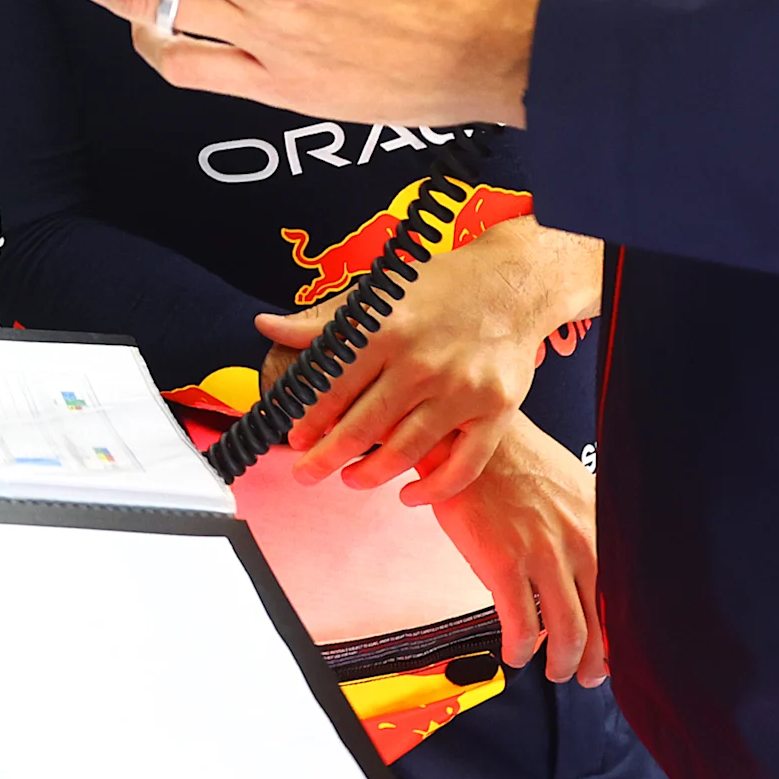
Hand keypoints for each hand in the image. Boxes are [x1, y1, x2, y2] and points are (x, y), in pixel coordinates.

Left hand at [250, 218, 603, 500]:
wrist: (512, 283)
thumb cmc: (438, 286)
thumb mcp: (377, 292)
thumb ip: (323, 321)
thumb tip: (267, 328)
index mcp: (385, 331)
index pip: (332, 387)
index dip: (309, 419)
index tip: (294, 439)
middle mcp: (421, 364)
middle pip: (362, 427)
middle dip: (326, 457)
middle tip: (305, 474)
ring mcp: (461, 390)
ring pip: (406, 451)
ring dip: (370, 474)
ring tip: (350, 479)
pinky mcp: (494, 411)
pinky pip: (462, 466)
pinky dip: (432, 489)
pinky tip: (407, 495)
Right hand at [431, 419, 606, 685]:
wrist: (463, 437)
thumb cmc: (508, 457)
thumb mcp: (567, 483)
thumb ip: (585, 522)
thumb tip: (590, 561)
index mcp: (597, 522)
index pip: (622, 593)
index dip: (619, 631)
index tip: (613, 648)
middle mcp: (578, 541)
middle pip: (601, 622)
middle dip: (597, 661)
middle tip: (588, 674)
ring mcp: (543, 555)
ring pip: (567, 633)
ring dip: (562, 664)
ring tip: (553, 670)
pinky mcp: (505, 565)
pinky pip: (521, 627)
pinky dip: (521, 651)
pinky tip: (515, 655)